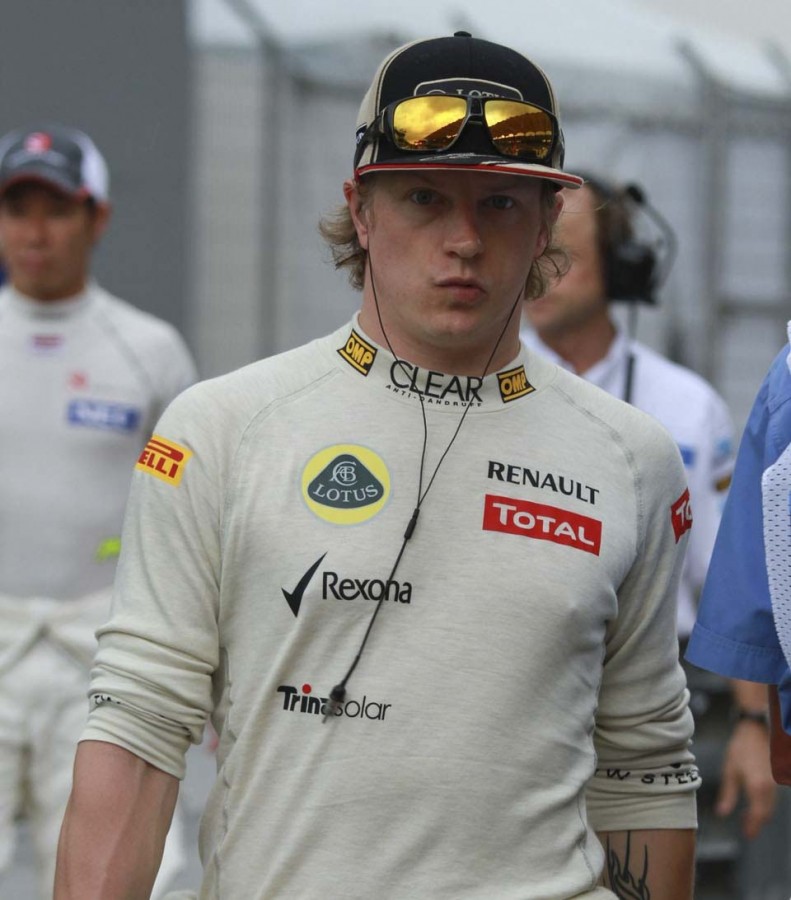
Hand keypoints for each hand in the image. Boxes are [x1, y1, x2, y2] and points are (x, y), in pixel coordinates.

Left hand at [716, 719, 776, 838]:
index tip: (747, 835)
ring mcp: (775, 783)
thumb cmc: (741, 748)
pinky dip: (765, 804)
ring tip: (747, 818)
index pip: (758, 815)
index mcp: (757, 787)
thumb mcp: (730, 771)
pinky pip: (772, 797)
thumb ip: (728, 794)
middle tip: (747, 830)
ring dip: (761, 814)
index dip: (753, 826)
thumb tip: (722, 813)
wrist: (756, 731)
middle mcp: (770, 788)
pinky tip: (754, 803)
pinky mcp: (776, 778)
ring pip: (771, 806)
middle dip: (757, 823)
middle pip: (766, 813)